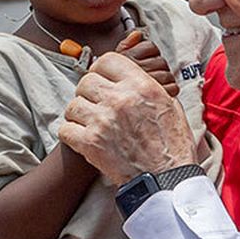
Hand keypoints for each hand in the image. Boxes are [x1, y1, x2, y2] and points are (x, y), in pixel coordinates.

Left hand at [60, 53, 198, 183]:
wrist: (168, 178)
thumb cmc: (173, 144)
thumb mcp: (170, 105)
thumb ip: (149, 87)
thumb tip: (134, 77)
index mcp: (140, 85)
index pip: (107, 60)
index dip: (102, 70)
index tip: (104, 80)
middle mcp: (119, 99)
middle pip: (86, 81)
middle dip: (89, 92)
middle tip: (96, 105)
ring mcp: (102, 121)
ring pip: (73, 105)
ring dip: (79, 114)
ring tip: (90, 123)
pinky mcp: (90, 143)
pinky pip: (65, 129)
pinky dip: (72, 134)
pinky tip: (83, 138)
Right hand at [117, 30, 180, 97]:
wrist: (113, 111)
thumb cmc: (112, 87)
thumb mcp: (114, 64)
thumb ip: (126, 46)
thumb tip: (136, 34)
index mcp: (128, 60)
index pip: (150, 47)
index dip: (150, 52)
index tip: (145, 60)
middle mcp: (139, 70)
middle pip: (160, 61)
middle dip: (158, 67)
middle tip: (151, 74)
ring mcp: (150, 84)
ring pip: (167, 74)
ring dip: (165, 78)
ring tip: (155, 85)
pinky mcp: (159, 97)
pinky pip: (173, 88)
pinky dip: (170, 90)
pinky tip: (160, 93)